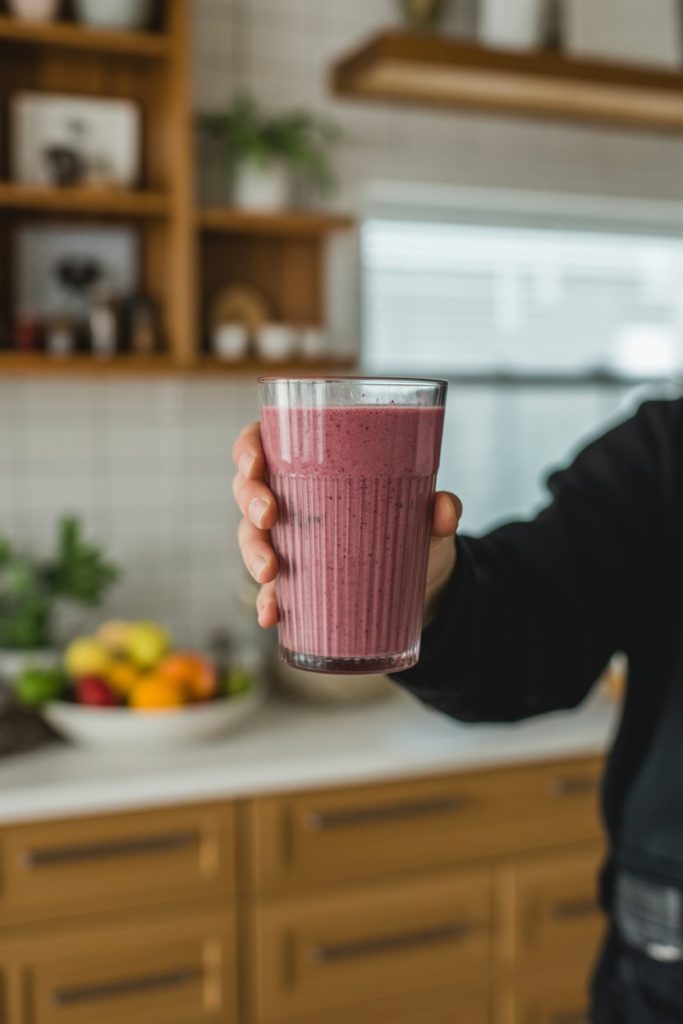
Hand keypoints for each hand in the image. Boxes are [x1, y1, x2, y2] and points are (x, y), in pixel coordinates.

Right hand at [232, 422, 461, 628]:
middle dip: (250, 501)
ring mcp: (288, 540)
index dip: (247, 449)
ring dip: (252, 552)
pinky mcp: (295, 581)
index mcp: (314, 465)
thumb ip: (438, 507)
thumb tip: (444, 508)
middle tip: (268, 517)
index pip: (263, 443)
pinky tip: (272, 615)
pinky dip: (267, 601)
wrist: (421, 582)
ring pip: (251, 536)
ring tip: (269, 573)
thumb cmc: (412, 526)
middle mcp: (291, 498)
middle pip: (248, 489)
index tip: (255, 464)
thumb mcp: (426, 514)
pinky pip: (269, 589)